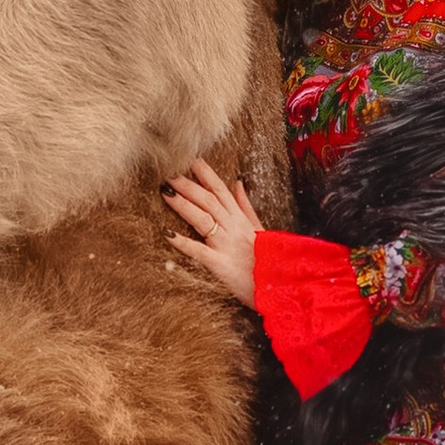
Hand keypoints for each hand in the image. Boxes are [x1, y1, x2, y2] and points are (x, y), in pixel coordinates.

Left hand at [165, 159, 260, 306]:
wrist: (278, 285)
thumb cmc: (268, 259)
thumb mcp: (258, 228)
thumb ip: (245, 206)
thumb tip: (237, 183)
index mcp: (240, 219)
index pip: (221, 190)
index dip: (206, 174)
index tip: (191, 159)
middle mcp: (233, 227)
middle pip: (208, 200)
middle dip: (188, 184)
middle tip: (169, 171)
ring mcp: (226, 245)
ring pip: (202, 219)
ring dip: (183, 204)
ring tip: (165, 192)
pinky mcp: (220, 265)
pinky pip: (198, 251)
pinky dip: (182, 242)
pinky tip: (167, 233)